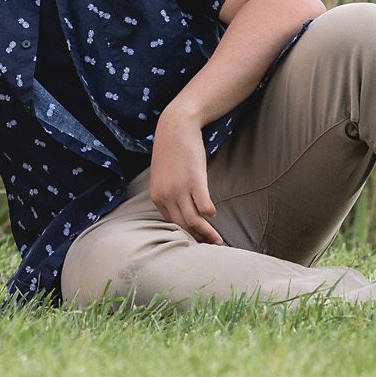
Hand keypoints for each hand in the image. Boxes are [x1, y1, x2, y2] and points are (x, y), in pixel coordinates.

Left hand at [148, 115, 224, 245]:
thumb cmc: (171, 151)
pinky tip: (213, 213)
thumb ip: (168, 194)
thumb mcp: (163, 176)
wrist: (175, 127)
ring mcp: (180, 189)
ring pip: (193, 221)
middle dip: (197, 240)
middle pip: (182, 227)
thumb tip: (179, 210)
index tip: (197, 243)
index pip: (171, 224)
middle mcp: (166, 196)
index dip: (185, 235)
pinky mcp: (195, 181)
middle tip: (211, 249)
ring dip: (207, 234)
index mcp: (157, 197)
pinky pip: (204, 206)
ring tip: (218, 241)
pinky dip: (210, 213)